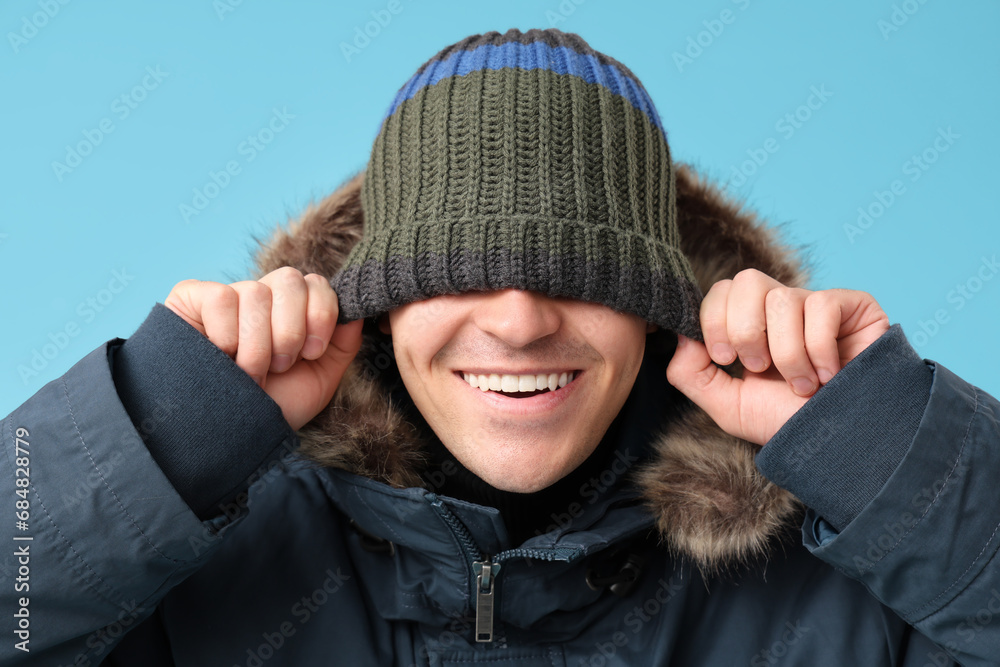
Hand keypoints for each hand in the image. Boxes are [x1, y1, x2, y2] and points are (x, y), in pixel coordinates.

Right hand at [164, 267, 362, 430]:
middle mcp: (261, 298)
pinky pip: (221, 298)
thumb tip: (355, 310)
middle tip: (281, 365)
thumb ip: (343, 343)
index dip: (321, 314)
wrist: (227, 437)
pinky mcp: (192, 298)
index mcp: (292, 311)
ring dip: (258, 345)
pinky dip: (227, 336)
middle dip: (291, 330)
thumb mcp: (320, 379)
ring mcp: (227, 296)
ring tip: (251, 373)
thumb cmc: (272, 408)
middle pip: (289, 279)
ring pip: (255, 292)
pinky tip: (221, 357)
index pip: (317, 283)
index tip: (313, 353)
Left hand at [666, 269, 889, 445]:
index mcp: (751, 324)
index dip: (714, 320)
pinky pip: (822, 306)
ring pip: (783, 299)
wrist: (841, 445)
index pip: (721, 291)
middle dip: (744, 330)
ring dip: (786, 353)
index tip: (724, 358)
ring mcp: (817, 304)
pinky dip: (819, 349)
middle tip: (759, 367)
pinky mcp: (853, 306)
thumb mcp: (727, 405)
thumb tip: (681, 335)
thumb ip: (692, 373)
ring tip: (802, 384)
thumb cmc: (788, 424)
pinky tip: (830, 375)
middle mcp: (782, 308)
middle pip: (747, 280)